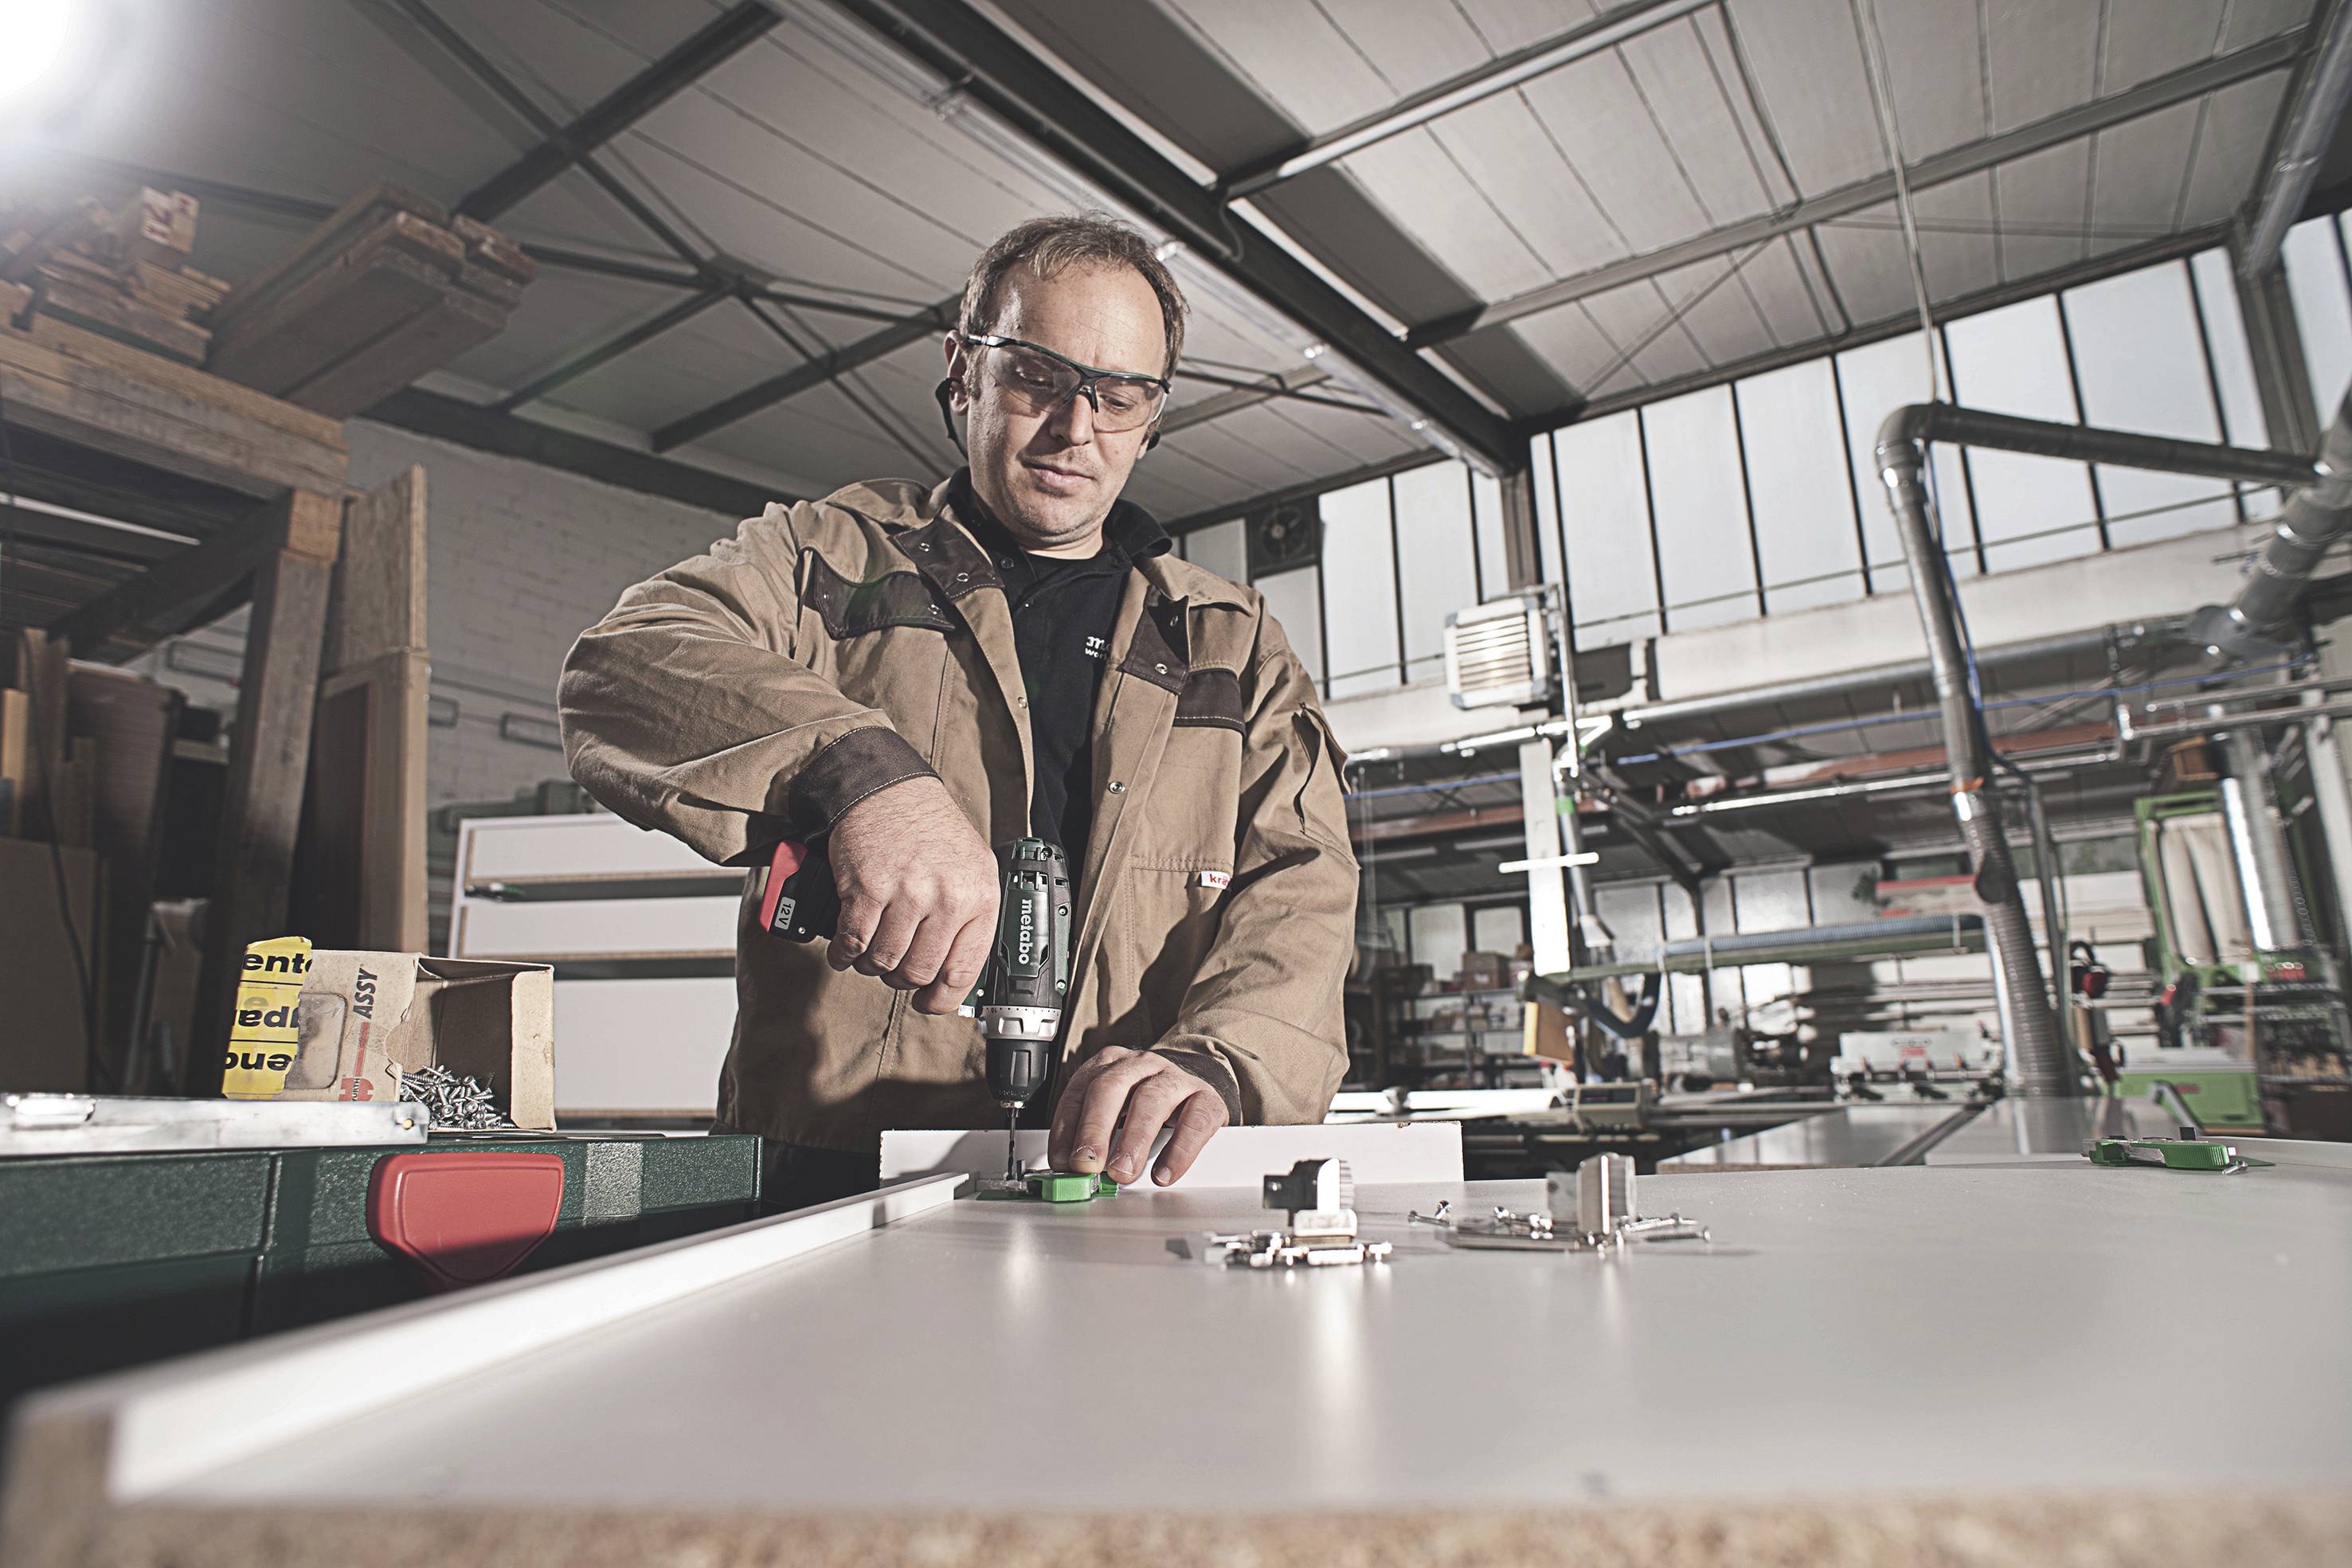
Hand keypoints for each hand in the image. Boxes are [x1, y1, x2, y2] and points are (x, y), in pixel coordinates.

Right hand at [824, 774, 998, 1014]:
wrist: (889, 788)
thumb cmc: (930, 829)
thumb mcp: (971, 868)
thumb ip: (969, 917)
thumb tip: (955, 974)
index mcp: (979, 896)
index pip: (963, 970)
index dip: (941, 998)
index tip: (929, 1003)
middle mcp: (947, 897)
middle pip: (918, 972)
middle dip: (901, 979)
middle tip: (894, 969)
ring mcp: (907, 893)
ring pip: (884, 962)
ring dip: (871, 966)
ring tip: (871, 953)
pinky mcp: (867, 889)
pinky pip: (853, 943)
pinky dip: (844, 954)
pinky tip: (846, 949)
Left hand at [1049, 1047, 1229, 1186]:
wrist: (1191, 1088)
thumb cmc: (1144, 1104)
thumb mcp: (1113, 1112)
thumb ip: (1092, 1137)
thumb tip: (1073, 1172)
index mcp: (1110, 1064)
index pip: (1080, 1091)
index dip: (1067, 1127)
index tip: (1063, 1161)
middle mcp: (1140, 1065)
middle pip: (1111, 1088)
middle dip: (1095, 1129)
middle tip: (1087, 1164)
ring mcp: (1175, 1078)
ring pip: (1151, 1101)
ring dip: (1133, 1141)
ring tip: (1122, 1172)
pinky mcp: (1206, 1098)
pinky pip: (1194, 1121)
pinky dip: (1178, 1151)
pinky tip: (1164, 1173)